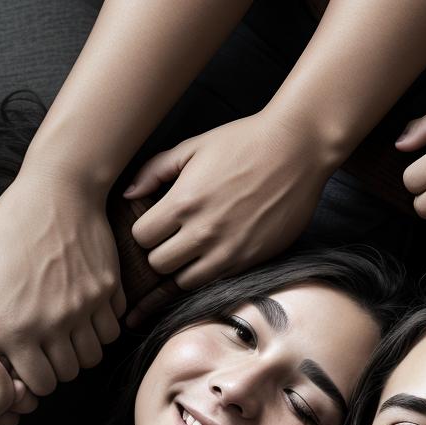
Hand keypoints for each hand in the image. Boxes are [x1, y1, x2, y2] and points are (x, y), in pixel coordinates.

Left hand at [0, 171, 124, 395]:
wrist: (61, 188)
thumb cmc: (8, 226)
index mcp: (8, 322)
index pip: (0, 378)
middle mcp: (49, 324)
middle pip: (45, 382)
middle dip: (32, 374)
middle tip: (25, 352)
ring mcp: (83, 312)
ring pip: (81, 364)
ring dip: (66, 358)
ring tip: (52, 337)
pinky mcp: (107, 298)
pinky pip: (106, 337)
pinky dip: (94, 336)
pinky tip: (77, 317)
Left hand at [125, 111, 331, 305]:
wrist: (297, 151)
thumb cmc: (245, 142)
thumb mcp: (194, 146)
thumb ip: (155, 170)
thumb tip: (128, 194)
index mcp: (184, 201)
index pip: (141, 237)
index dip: (145, 231)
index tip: (156, 223)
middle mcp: (203, 232)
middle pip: (158, 264)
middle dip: (159, 251)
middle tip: (172, 238)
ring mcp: (228, 250)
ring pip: (183, 282)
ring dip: (182, 268)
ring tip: (192, 250)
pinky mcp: (250, 261)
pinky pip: (214, 282)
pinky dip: (207, 273)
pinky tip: (212, 257)